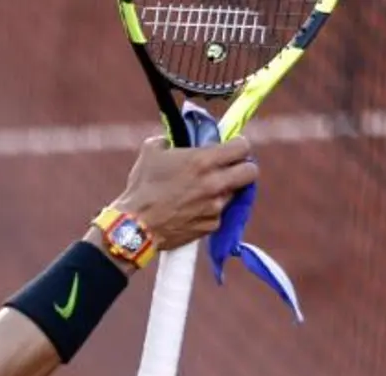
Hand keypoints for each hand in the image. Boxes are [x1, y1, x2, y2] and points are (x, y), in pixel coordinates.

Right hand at [110, 135, 260, 253]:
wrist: (134, 227)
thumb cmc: (141, 187)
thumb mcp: (151, 152)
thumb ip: (169, 140)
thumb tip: (174, 139)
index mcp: (203, 161)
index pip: (243, 147)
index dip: (238, 145)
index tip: (231, 148)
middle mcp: (215, 183)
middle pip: (251, 171)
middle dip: (243, 167)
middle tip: (228, 169)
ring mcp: (215, 207)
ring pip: (234, 194)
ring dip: (224, 190)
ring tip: (203, 192)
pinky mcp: (211, 226)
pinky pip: (218, 214)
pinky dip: (209, 211)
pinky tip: (191, 210)